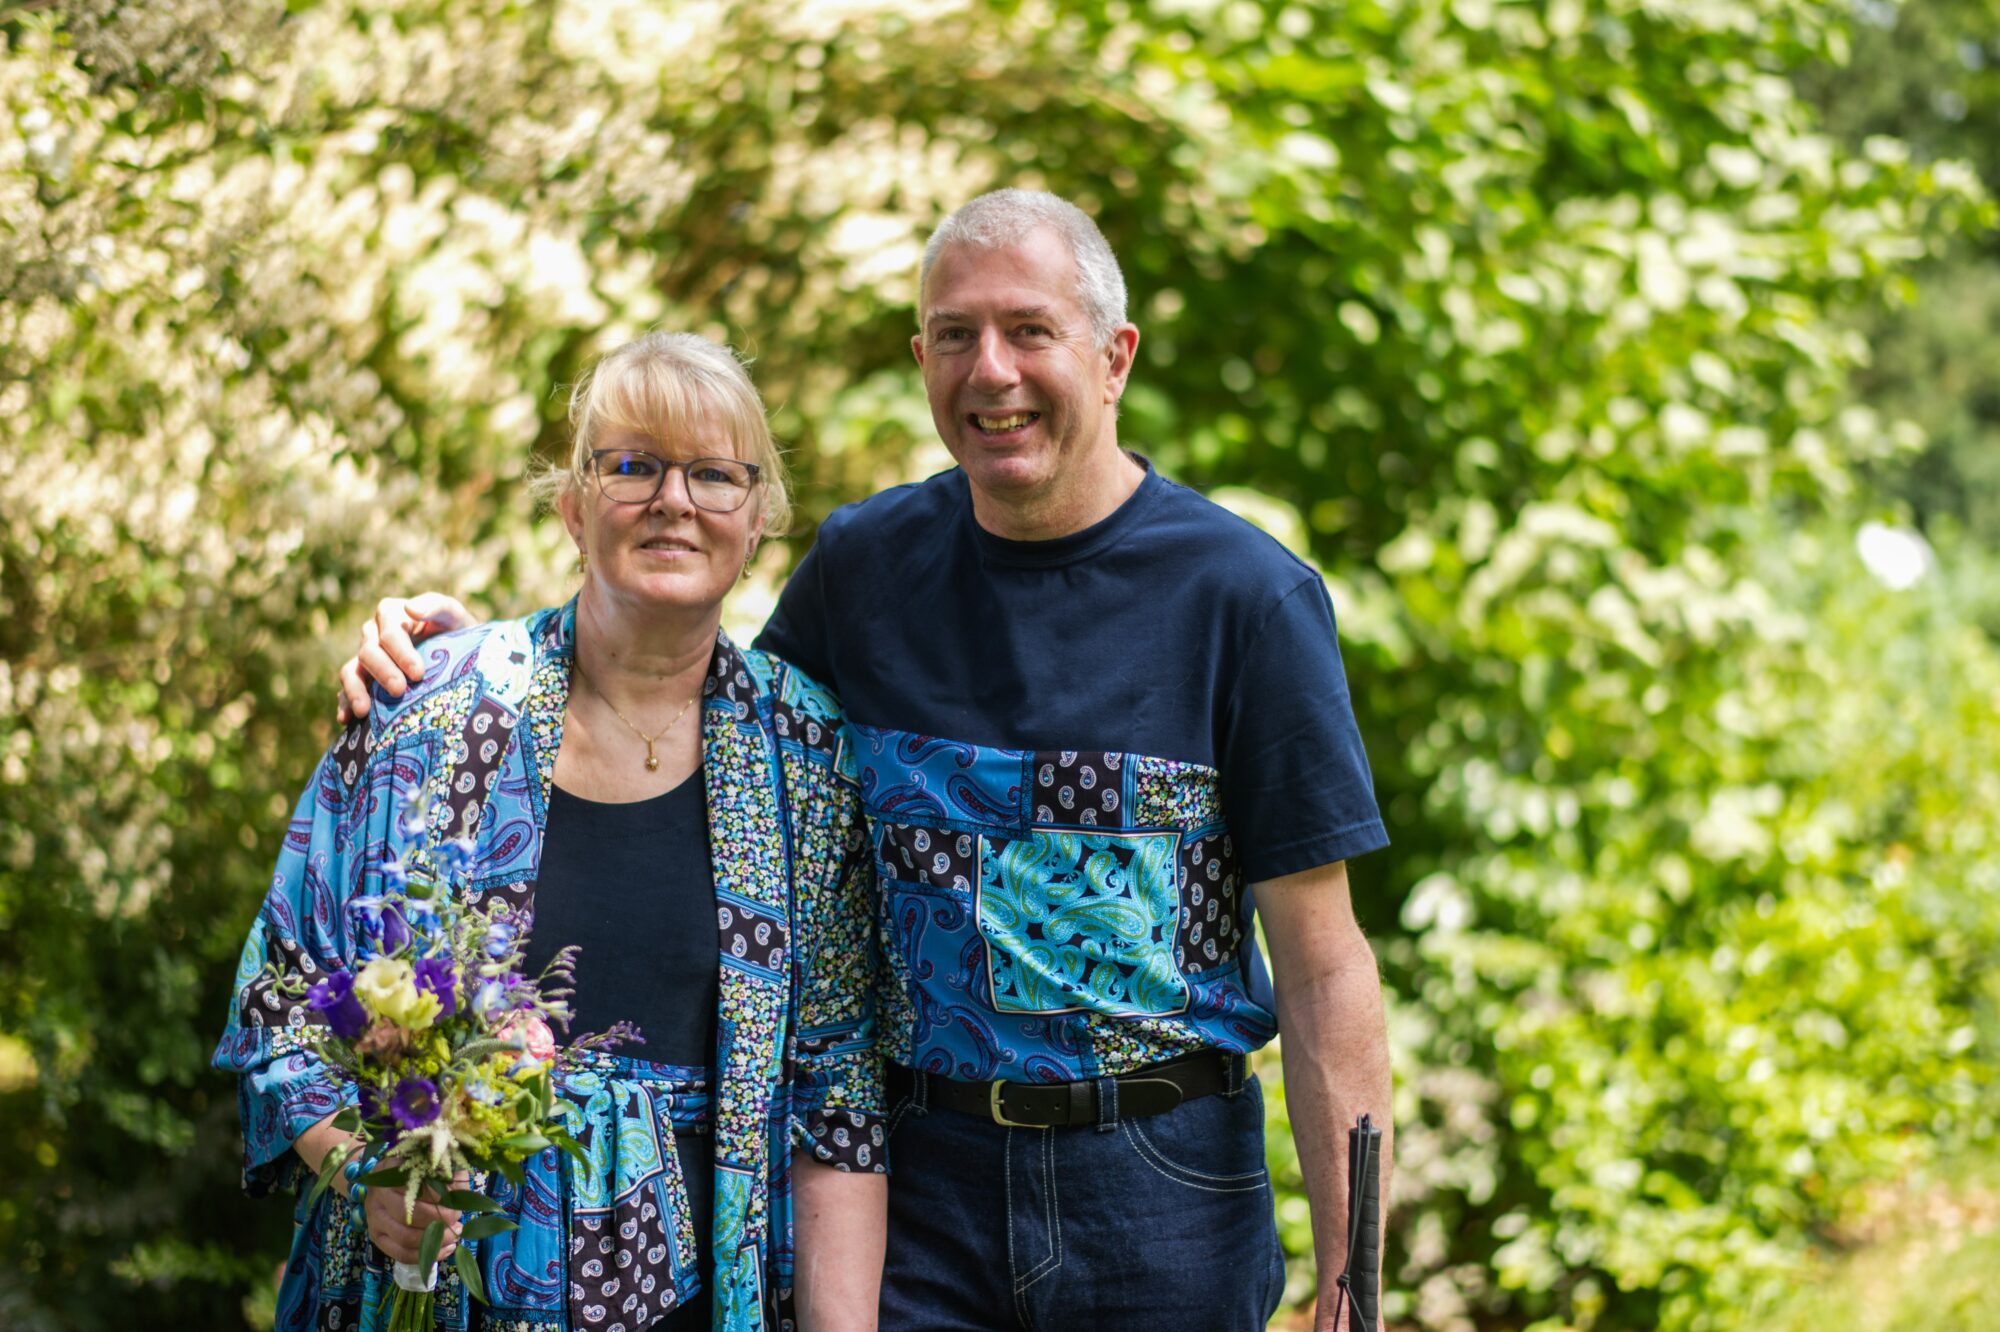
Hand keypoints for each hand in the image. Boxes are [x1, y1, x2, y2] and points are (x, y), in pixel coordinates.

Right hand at [335, 594, 475, 722]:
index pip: (390, 633)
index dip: (401, 653)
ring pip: (351, 670)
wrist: (458, 652)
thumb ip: (436, 606)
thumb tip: (410, 608)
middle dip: (383, 673)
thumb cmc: (455, 630)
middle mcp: (373, 633)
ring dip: (355, 690)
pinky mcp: (363, 677)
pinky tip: (346, 719)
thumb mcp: (452, 614)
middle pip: (369, 653)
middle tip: (399, 691)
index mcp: (391, 614)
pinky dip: (345, 703)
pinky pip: (348, 689)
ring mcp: (365, 657)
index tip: (418, 673)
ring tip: (364, 711)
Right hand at [361, 1172, 466, 1266]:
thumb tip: (462, 1194)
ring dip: (435, 1241)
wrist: (390, 1183)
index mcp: (391, 1169)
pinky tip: (445, 1249)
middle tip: (457, 1222)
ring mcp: (374, 1218)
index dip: (440, 1197)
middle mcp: (378, 1194)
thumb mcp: (435, 1166)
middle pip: (409, 1215)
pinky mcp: (377, 1237)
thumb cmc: (420, 1172)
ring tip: (455, 1236)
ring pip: (404, 1237)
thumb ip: (450, 1174)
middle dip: (438, 1221)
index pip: (416, 1186)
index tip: (457, 1203)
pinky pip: (401, 1254)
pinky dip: (426, 1255)